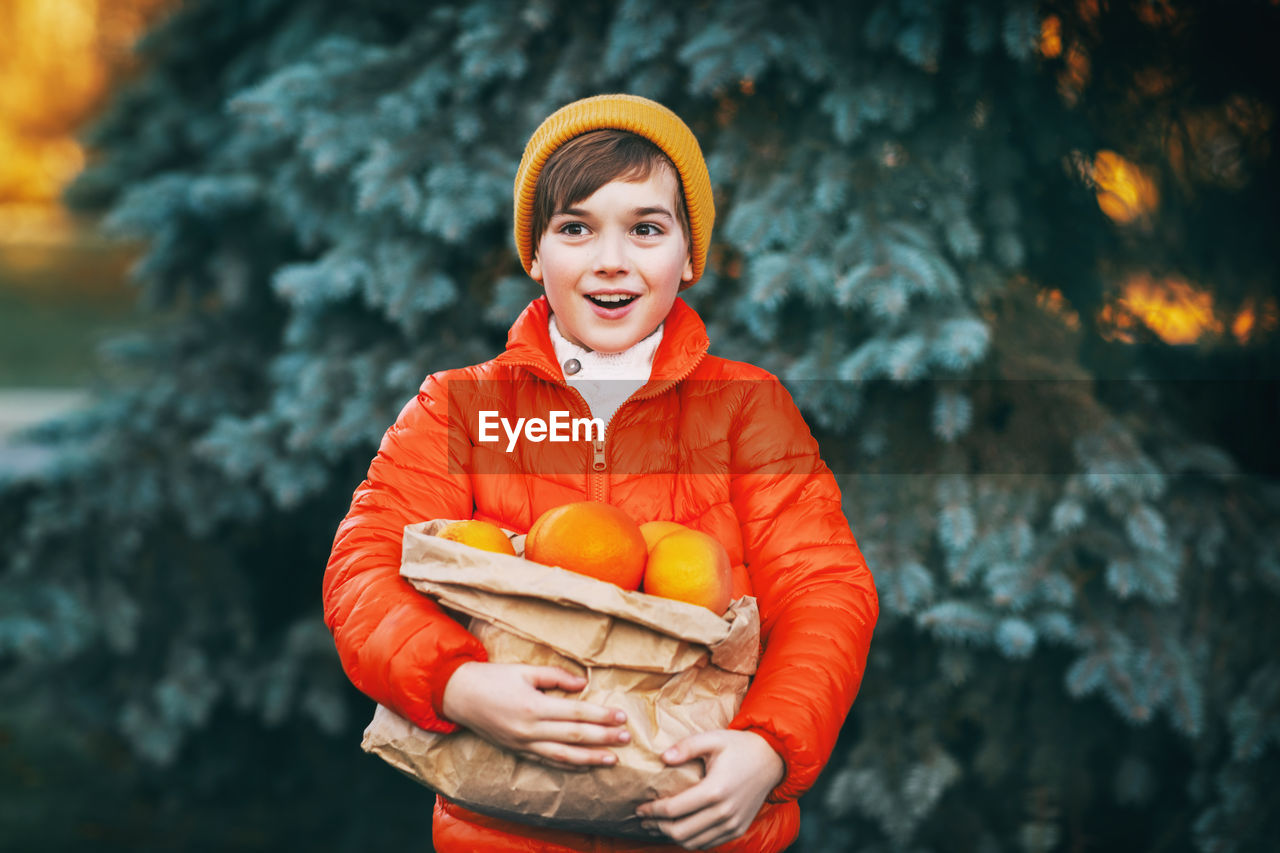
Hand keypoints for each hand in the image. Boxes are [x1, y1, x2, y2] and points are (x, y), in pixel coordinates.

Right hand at [440, 662, 629, 770]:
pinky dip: (569, 765)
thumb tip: (583, 685)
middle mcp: (530, 730)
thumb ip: (556, 677)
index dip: (601, 716)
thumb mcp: (524, 670)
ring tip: (613, 758)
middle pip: (575, 736)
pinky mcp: (518, 752)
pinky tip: (586, 765)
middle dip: (603, 738)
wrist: (460, 696)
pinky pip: (548, 762)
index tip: (621, 717)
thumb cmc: (493, 678)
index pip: (577, 713)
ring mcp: (524, 744)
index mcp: (534, 706)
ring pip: (564, 756)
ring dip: (591, 758)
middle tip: (626, 738)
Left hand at [636, 729, 784, 848]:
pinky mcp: (738, 829)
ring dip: (671, 837)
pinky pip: (709, 843)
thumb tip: (663, 757)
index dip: (653, 811)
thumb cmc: (740, 747)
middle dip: (657, 827)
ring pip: (693, 842)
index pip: (674, 809)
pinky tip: (679, 830)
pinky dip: (691, 841)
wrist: (772, 760)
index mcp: (715, 789)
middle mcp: (724, 812)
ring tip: (656, 826)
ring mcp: (732, 824)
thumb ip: (687, 746)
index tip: (640, 807)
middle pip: (681, 831)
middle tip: (643, 819)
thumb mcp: (713, 739)